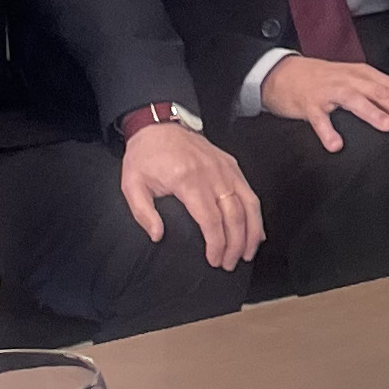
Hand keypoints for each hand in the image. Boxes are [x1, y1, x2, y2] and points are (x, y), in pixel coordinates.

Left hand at [118, 123, 261, 270]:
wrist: (158, 124)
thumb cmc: (145, 156)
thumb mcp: (132, 184)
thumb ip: (143, 213)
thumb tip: (158, 236)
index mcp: (188, 180)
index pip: (211, 219)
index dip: (217, 243)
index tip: (215, 260)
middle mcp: (212, 174)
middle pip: (234, 216)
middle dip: (236, 244)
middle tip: (230, 264)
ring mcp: (225, 168)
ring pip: (249, 204)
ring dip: (252, 232)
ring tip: (247, 253)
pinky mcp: (231, 164)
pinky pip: (249, 192)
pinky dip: (255, 213)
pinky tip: (256, 231)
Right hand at [257, 55, 388, 151]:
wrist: (282, 73)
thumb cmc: (323, 81)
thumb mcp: (352, 81)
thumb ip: (373, 93)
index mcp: (363, 74)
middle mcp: (349, 79)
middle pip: (380, 92)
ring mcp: (328, 91)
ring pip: (353, 100)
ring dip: (372, 113)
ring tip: (388, 127)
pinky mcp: (309, 104)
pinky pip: (319, 119)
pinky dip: (328, 131)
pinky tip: (336, 146)